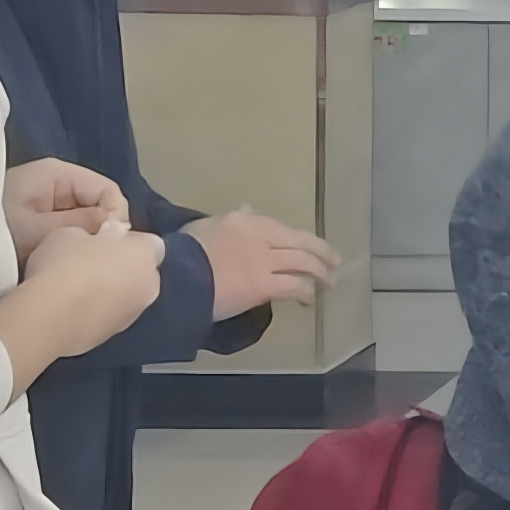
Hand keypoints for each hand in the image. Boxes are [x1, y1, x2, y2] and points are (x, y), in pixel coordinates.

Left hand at [1, 158, 122, 263]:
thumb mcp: (35, 229)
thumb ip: (79, 222)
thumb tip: (118, 225)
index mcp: (56, 173)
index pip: (107, 189)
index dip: (115, 216)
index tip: (111, 245)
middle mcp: (57, 181)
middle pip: (99, 202)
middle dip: (101, 228)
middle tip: (94, 257)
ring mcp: (50, 198)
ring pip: (87, 215)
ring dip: (86, 237)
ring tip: (79, 259)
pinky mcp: (43, 215)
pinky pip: (72, 225)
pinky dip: (73, 241)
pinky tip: (67, 258)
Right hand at [16, 221, 164, 359]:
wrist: (48, 316)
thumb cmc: (63, 264)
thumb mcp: (70, 234)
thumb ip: (92, 236)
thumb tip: (103, 240)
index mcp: (145, 256)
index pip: (152, 243)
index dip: (130, 240)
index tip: (105, 240)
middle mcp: (149, 287)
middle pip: (142, 273)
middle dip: (123, 268)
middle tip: (90, 264)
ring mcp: (133, 316)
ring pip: (128, 298)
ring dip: (111, 293)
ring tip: (77, 290)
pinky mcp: (113, 337)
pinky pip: (109, 318)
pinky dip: (97, 314)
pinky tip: (71, 311)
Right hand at [189, 208, 337, 318]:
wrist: (175, 277)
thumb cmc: (181, 254)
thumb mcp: (204, 227)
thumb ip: (229, 220)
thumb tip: (248, 209)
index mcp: (244, 221)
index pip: (278, 228)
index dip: (295, 239)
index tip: (303, 245)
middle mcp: (260, 236)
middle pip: (301, 242)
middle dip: (321, 252)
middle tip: (334, 261)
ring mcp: (264, 260)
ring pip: (304, 262)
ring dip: (321, 272)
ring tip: (329, 281)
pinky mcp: (263, 285)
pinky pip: (293, 286)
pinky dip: (306, 292)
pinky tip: (309, 299)